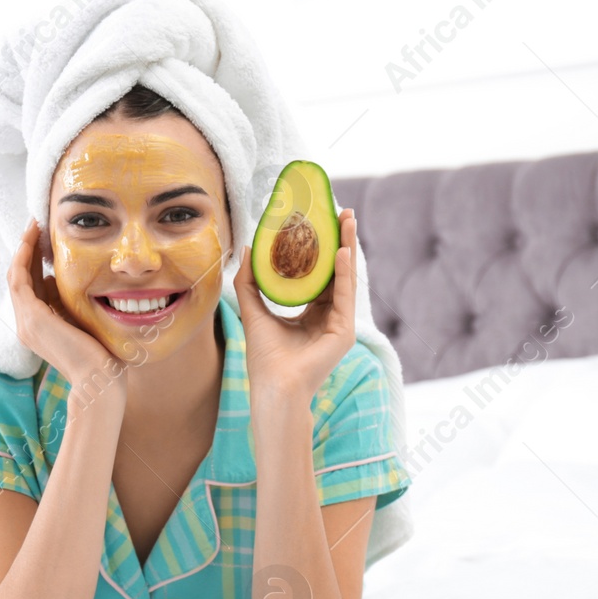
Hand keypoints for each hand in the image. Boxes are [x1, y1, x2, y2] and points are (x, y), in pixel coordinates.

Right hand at [7, 218, 125, 400]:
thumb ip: (67, 303)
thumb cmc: (99, 356)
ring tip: (33, 226)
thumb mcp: (81, 321)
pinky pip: (19, 280)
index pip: (30, 286)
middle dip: (26, 249)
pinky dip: (24, 258)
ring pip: (15, 276)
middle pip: (20, 278)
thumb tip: (57, 278)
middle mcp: (26, 324)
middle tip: (35, 224)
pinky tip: (32, 240)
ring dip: (23, 249)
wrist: (98, 380)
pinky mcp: (32, 318)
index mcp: (38, 326)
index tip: (43, 238)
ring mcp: (26, 322)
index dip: (33, 260)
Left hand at [233, 208, 358, 405]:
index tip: (321, 221)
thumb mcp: (254, 310)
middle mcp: (328, 316)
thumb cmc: (264, 358)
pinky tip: (341, 252)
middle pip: (336, 271)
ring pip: (344, 278)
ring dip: (347, 248)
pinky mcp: (344, 332)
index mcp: (311, 313)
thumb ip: (250, 281)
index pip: (319, 273)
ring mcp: (339, 324)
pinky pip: (345, 295)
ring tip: (347, 221)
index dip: (321, 248)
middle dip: (340, 241)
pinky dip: (343, 273)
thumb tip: (250, 247)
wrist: (273, 386)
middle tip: (342, 212)